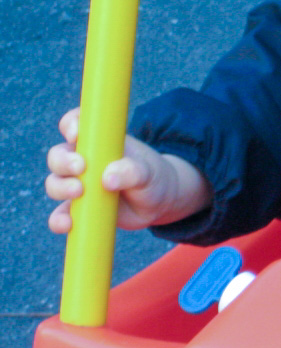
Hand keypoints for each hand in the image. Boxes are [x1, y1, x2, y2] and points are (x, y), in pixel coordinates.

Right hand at [45, 108, 211, 233]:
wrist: (159, 202)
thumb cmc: (153, 177)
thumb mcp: (149, 172)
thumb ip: (132, 171)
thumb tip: (108, 179)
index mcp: (99, 141)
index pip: (76, 123)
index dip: (70, 124)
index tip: (76, 134)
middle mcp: (83, 160)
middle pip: (58, 155)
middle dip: (63, 161)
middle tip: (81, 168)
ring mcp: (79, 184)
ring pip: (55, 183)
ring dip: (60, 187)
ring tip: (79, 192)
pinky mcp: (78, 209)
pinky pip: (60, 214)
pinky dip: (59, 219)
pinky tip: (66, 224)